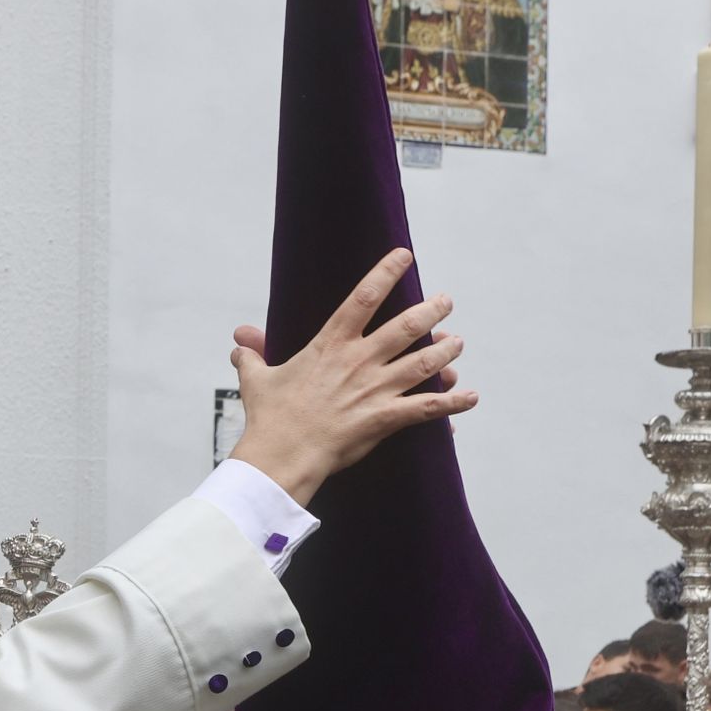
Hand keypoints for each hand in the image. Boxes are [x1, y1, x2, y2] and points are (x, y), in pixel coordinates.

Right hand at [228, 249, 476, 507]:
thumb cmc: (270, 418)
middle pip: (407, 326)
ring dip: (446, 351)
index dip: (386, 272)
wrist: (281, 454)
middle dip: (432, 310)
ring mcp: (375, 389)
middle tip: (445, 301)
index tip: (404, 256)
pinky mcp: (384, 418)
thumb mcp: (257, 380)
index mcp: (330, 345)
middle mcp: (359, 361)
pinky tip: (471, 397)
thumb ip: (253, 357)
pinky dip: (452, 402)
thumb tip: (240, 344)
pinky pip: (427, 408)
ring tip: (457, 342)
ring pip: (424, 362)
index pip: (364, 297)